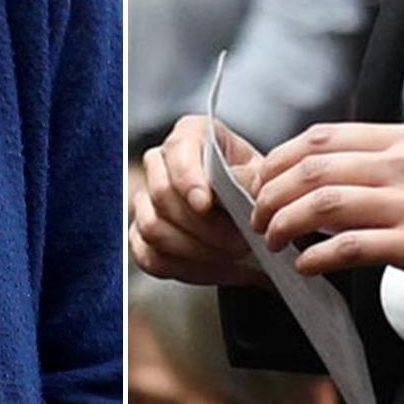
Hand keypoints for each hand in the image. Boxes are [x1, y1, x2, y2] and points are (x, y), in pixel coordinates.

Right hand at [128, 116, 268, 287]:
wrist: (251, 217)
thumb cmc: (253, 188)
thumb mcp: (262, 177)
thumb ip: (249, 177)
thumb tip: (236, 182)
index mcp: (190, 135)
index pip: (177, 152)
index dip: (188, 179)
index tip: (204, 204)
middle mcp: (160, 163)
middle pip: (162, 194)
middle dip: (202, 226)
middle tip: (237, 243)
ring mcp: (146, 200)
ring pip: (153, 227)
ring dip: (196, 250)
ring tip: (231, 257)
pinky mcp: (141, 236)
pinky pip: (150, 256)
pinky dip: (184, 268)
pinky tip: (215, 267)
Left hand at [249, 122, 403, 303]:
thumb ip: (380, 162)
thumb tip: (320, 173)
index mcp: (403, 140)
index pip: (322, 137)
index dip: (280, 158)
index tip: (262, 179)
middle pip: (314, 167)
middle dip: (272, 191)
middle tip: (257, 214)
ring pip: (324, 202)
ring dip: (285, 222)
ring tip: (272, 239)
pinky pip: (350, 246)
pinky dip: (317, 256)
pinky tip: (305, 265)